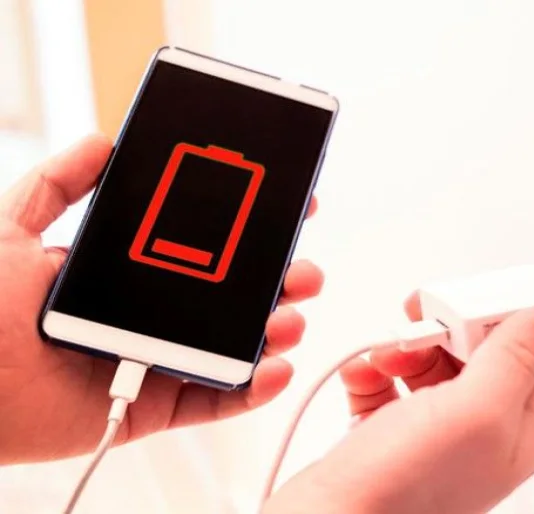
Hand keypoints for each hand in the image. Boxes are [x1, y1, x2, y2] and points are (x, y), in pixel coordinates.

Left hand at [0, 135, 320, 462]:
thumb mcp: (8, 231)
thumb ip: (54, 186)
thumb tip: (100, 140)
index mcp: (129, 274)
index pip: (204, 249)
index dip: (249, 232)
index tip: (289, 210)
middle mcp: (153, 316)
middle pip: (233, 299)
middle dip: (280, 282)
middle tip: (302, 270)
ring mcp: (161, 360)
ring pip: (236, 347)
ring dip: (277, 332)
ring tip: (289, 319)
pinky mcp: (159, 406)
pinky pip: (219, 400)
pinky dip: (255, 389)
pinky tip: (276, 368)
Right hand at [266, 296, 533, 513]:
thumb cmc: (405, 490)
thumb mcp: (476, 411)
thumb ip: (518, 357)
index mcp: (521, 430)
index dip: (511, 320)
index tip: (479, 300)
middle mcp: (483, 432)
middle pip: (481, 352)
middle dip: (447, 330)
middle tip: (425, 328)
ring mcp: (437, 434)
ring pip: (433, 362)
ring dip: (405, 348)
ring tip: (388, 357)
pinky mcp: (393, 433)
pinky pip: (391, 381)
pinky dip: (375, 370)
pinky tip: (365, 377)